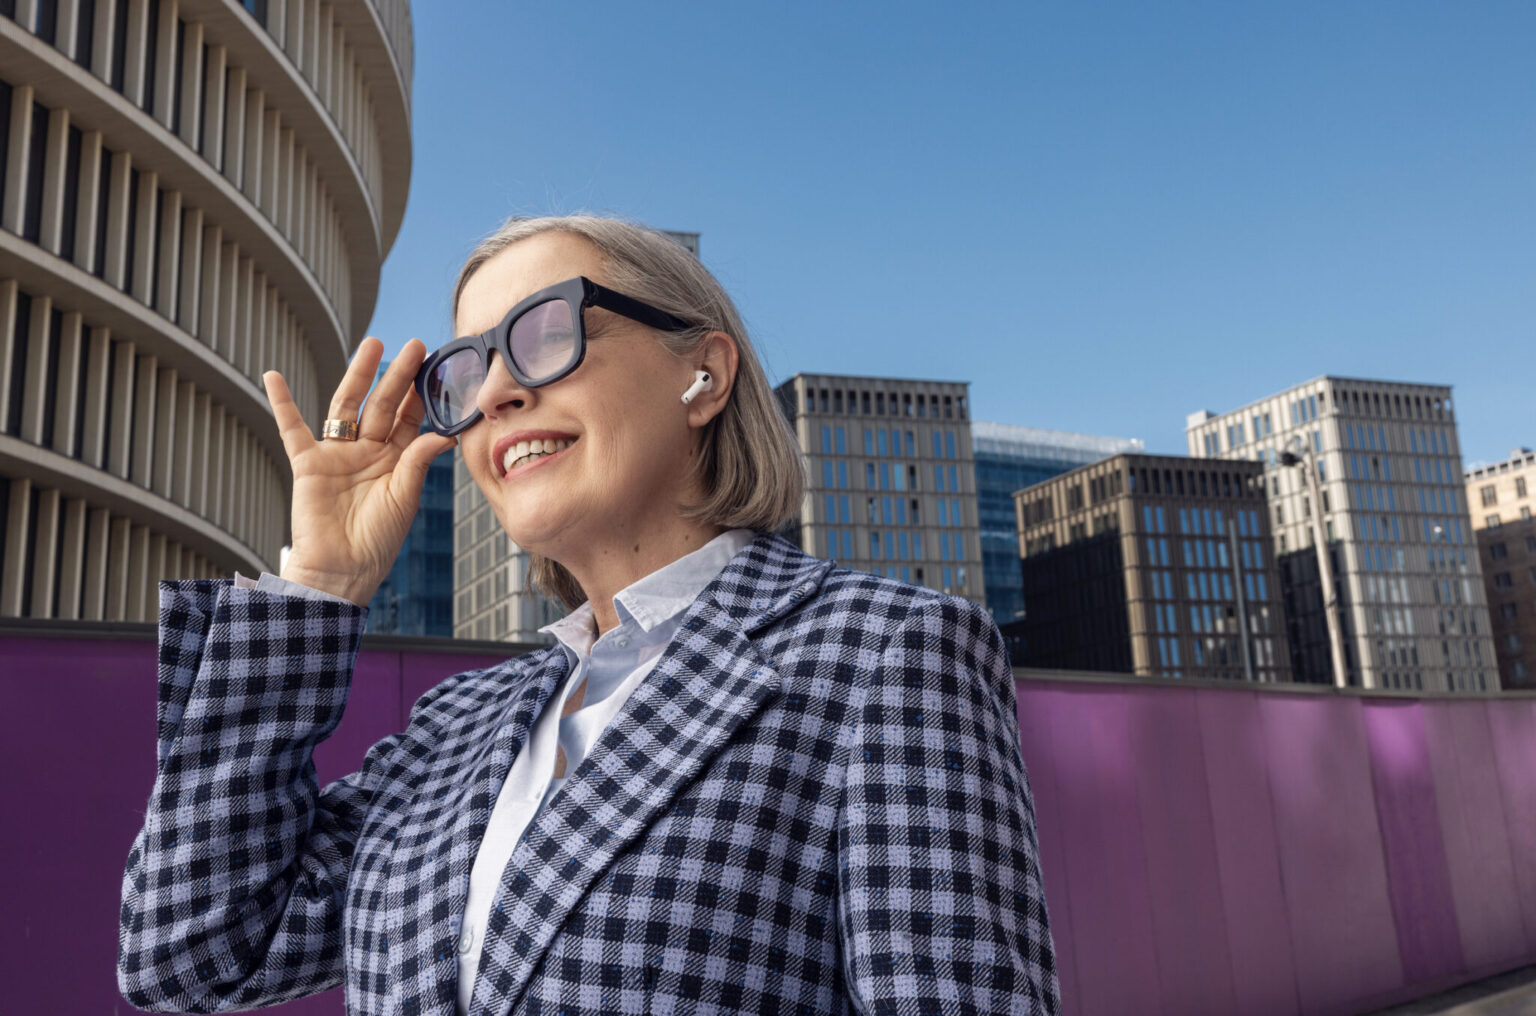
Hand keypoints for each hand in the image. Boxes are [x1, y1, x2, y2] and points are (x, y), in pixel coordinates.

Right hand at [262, 337, 456, 605]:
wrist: (340, 572)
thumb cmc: (377, 542)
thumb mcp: (403, 499)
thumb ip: (417, 462)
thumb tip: (445, 434)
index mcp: (395, 461)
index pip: (410, 420)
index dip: (422, 395)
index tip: (437, 367)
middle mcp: (367, 452)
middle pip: (383, 405)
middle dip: (398, 376)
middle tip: (415, 345)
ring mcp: (337, 455)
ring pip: (347, 407)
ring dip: (357, 376)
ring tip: (372, 345)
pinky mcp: (308, 464)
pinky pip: (292, 428)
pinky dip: (282, 403)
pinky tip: (273, 376)